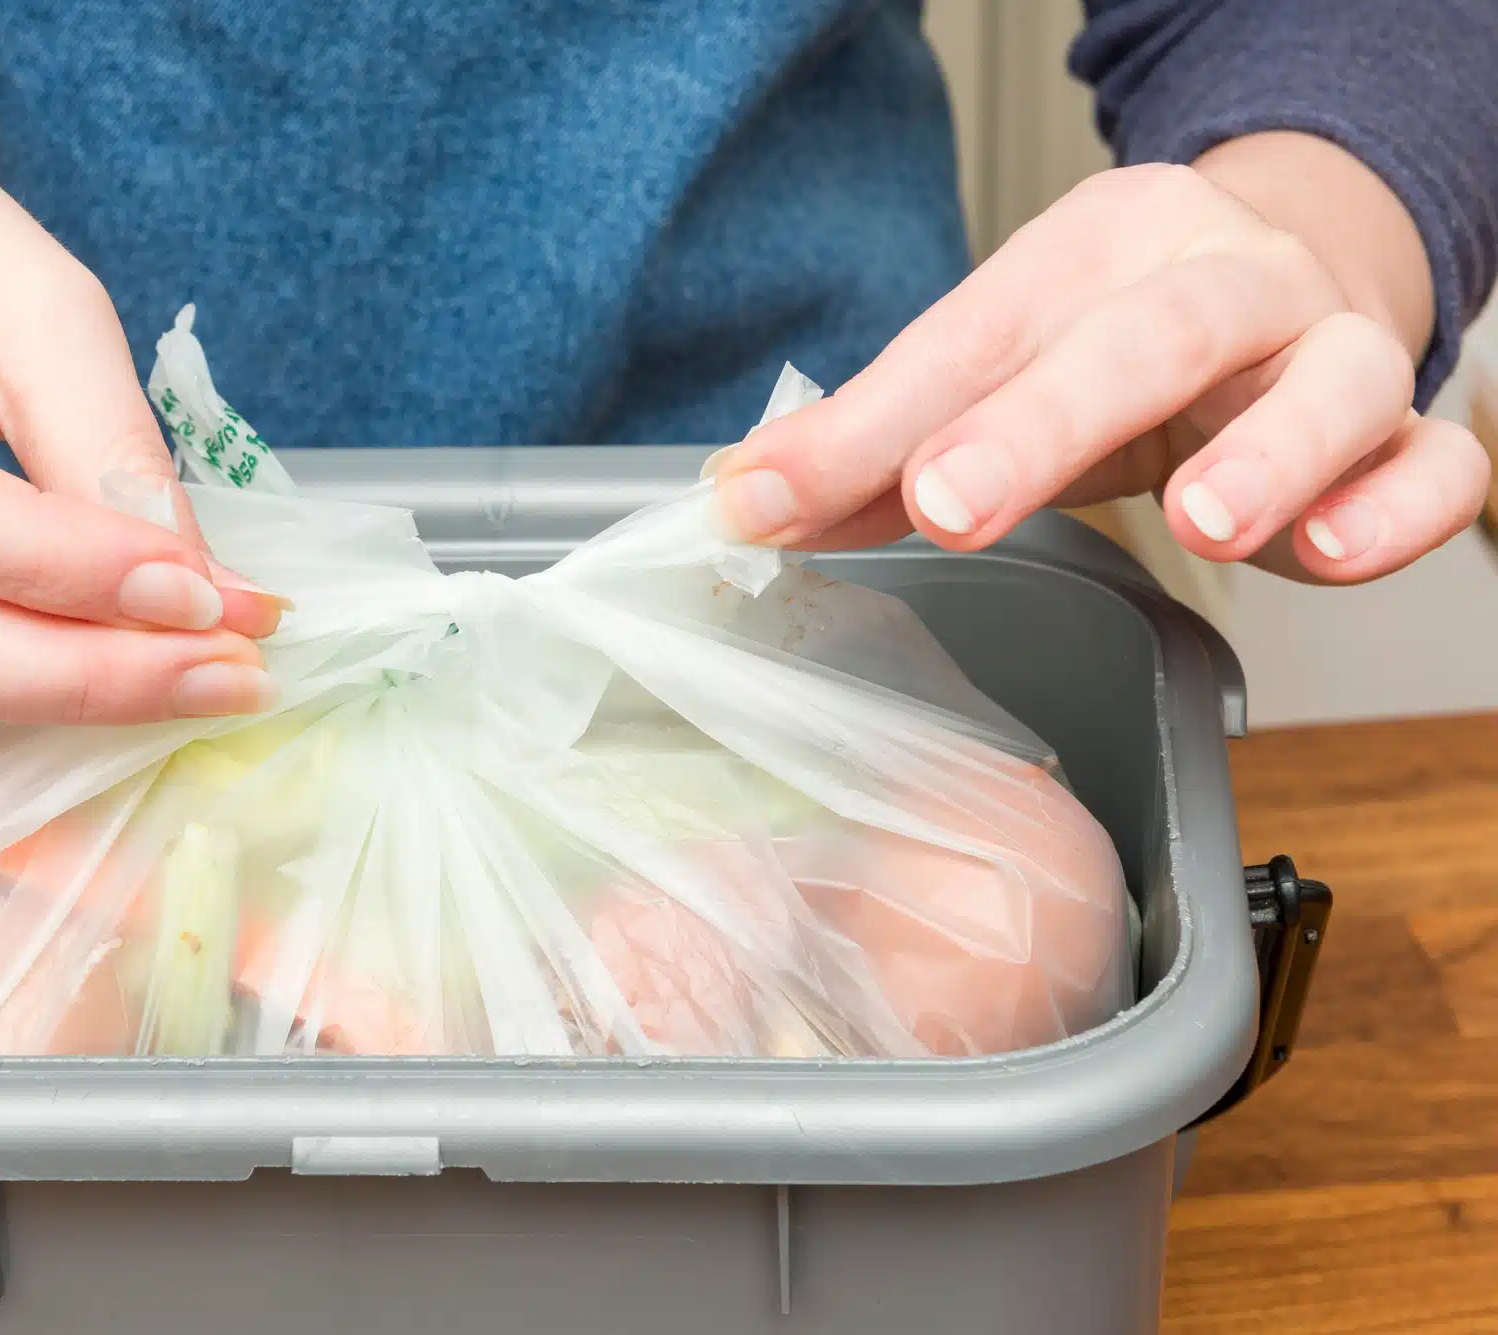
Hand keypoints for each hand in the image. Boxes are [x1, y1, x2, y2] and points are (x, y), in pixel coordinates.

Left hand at [707, 137, 1490, 583]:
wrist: (1291, 281)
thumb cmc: (1123, 335)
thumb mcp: (1000, 367)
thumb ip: (880, 443)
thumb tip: (750, 503)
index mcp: (1095, 251)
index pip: (973, 335)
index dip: (872, 422)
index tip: (771, 499)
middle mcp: (1221, 282)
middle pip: (1141, 337)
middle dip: (1040, 424)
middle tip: (949, 503)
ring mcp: (1328, 350)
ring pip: (1326, 382)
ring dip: (1269, 453)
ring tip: (1208, 522)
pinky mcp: (1404, 430)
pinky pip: (1432, 461)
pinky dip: (1398, 507)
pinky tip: (1333, 552)